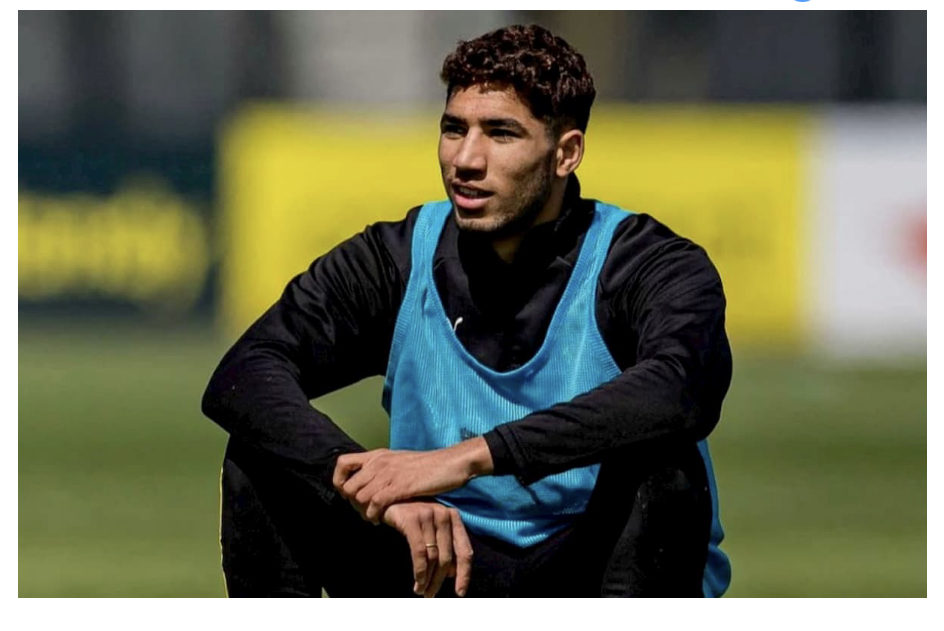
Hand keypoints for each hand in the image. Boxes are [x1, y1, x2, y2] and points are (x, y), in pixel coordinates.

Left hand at [333, 438, 492, 522]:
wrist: (452, 463)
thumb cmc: (428, 466)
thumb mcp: (400, 462)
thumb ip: (384, 469)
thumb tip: (370, 484)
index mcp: (378, 455)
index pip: (342, 464)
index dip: (339, 482)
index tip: (348, 495)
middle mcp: (379, 462)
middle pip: (347, 487)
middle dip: (352, 504)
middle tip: (364, 512)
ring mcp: (389, 474)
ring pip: (359, 497)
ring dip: (363, 512)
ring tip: (374, 517)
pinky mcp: (400, 486)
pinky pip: (375, 503)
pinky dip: (374, 515)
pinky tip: (381, 520)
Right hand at [383, 501, 472, 597]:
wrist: (386, 499)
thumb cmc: (411, 516)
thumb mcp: (431, 529)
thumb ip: (444, 547)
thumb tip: (452, 573)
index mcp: (453, 518)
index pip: (465, 551)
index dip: (464, 574)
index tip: (459, 593)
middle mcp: (444, 514)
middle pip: (447, 557)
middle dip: (439, 580)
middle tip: (430, 596)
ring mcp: (428, 515)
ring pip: (433, 556)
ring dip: (428, 579)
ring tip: (421, 591)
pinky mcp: (412, 519)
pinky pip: (420, 551)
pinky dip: (420, 570)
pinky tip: (417, 581)